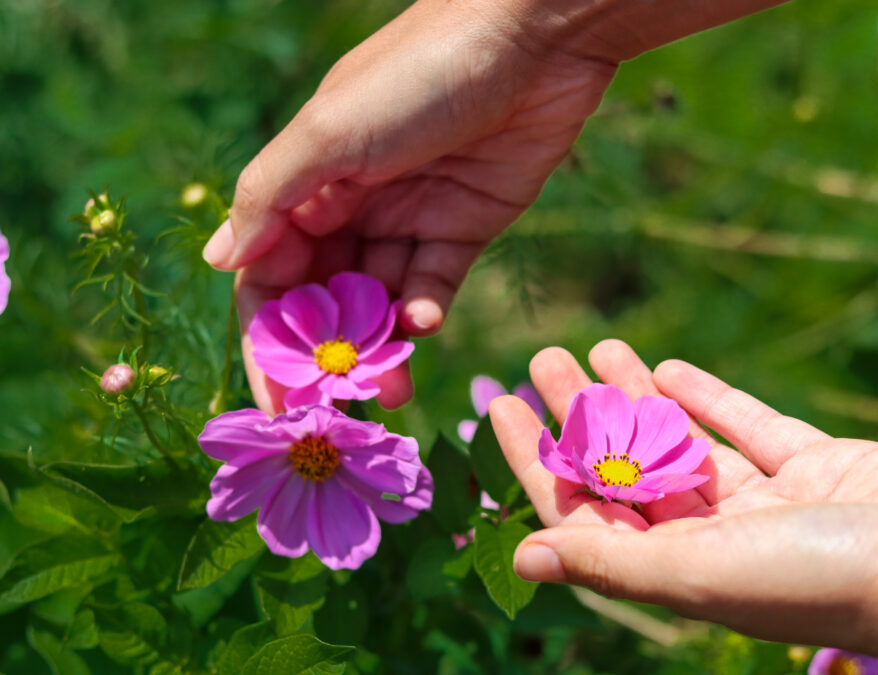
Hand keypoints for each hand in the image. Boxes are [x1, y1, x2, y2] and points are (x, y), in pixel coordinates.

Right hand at [202, 0, 615, 411]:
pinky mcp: (464, 225)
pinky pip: (433, 284)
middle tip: (338, 410)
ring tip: (390, 387)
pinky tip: (424, 322)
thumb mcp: (329, 131)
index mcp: (305, 178)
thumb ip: (271, 197)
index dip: (267, 338)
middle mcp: (350, 202)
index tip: (273, 399)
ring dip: (380, 346)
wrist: (531, 40)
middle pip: (326, 298)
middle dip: (329, 356)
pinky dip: (425, 310)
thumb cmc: (416, 74)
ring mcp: (408, 217)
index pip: (269, 274)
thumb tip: (218, 262)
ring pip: (380, 301)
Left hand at [489, 339, 877, 660]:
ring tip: (593, 343)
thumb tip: (525, 559)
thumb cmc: (816, 577)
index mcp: (677, 570)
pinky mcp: (811, 465)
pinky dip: (707, 396)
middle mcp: (713, 539)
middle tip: (542, 356)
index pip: (584, 511)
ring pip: (679, 440)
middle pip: (626, 468)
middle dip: (581, 414)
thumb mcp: (698, 571)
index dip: (537, 462)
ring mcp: (763, 502)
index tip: (500, 408)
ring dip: (635, 395)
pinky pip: (745, 426)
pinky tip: (668, 365)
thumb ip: (610, 560)